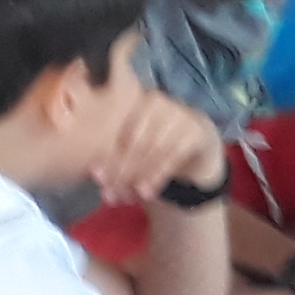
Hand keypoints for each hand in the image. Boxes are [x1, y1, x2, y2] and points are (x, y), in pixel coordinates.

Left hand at [87, 92, 226, 207]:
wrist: (197, 135)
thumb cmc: (155, 139)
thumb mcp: (133, 142)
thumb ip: (116, 156)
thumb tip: (97, 176)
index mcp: (133, 98)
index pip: (117, 130)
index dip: (108, 156)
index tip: (99, 179)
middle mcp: (157, 102)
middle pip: (135, 142)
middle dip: (123, 171)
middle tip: (113, 193)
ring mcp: (180, 115)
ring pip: (153, 151)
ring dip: (140, 177)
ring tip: (130, 196)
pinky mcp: (196, 132)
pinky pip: (173, 157)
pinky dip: (158, 176)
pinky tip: (149, 190)